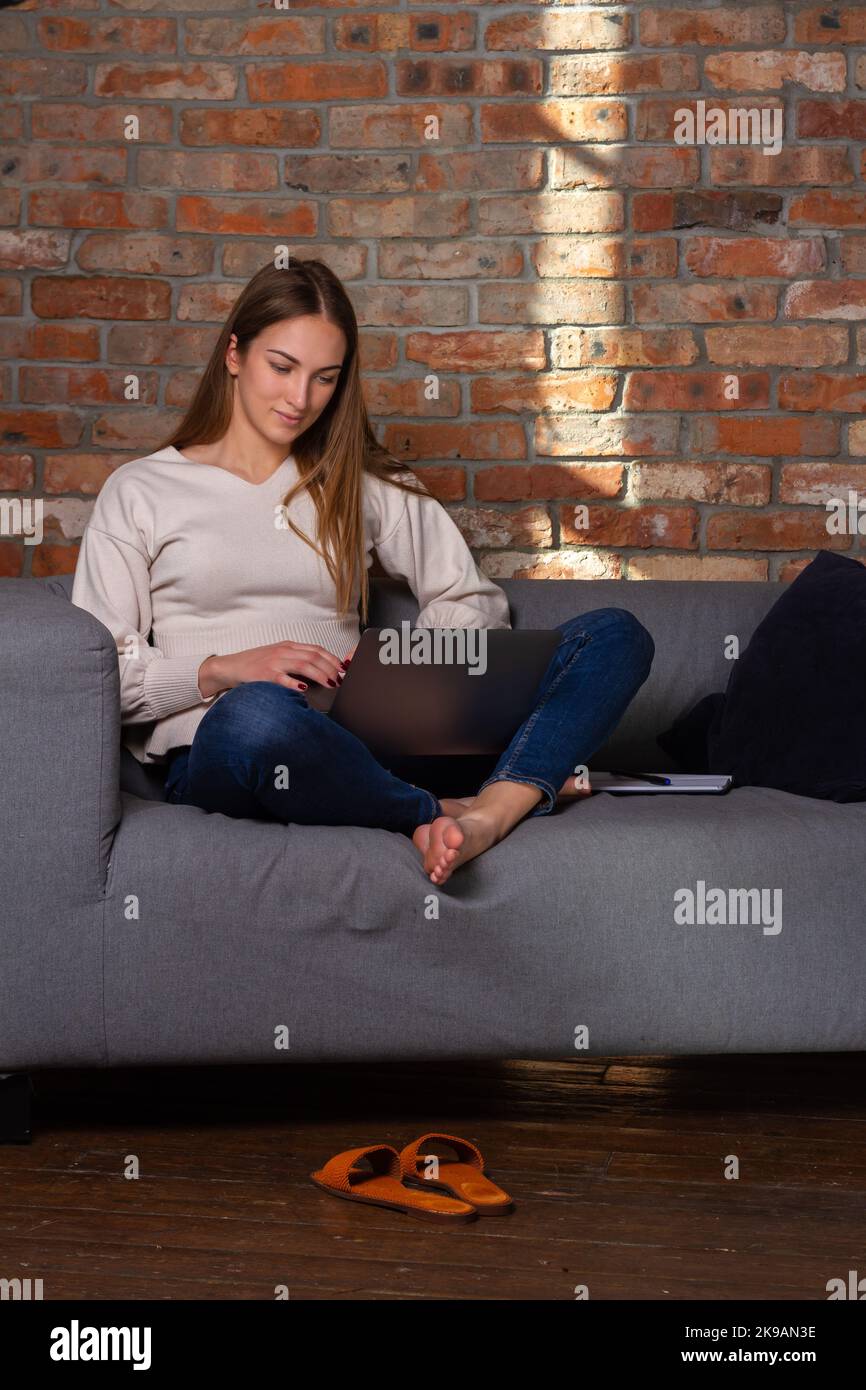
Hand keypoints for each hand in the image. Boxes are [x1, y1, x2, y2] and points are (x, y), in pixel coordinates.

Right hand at [197, 640, 348, 698]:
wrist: (230, 667)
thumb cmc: (256, 665)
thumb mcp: (278, 657)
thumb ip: (296, 661)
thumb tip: (320, 672)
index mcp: (288, 646)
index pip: (316, 649)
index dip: (332, 659)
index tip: (343, 669)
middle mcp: (283, 652)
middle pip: (314, 656)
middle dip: (331, 668)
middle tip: (340, 680)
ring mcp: (274, 662)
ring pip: (304, 665)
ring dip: (320, 674)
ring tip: (330, 684)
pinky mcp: (265, 674)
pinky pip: (284, 678)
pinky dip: (296, 684)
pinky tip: (304, 689)